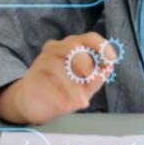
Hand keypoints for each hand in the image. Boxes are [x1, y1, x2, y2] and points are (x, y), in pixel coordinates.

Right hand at [0, 32, 117, 124]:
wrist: (36, 104)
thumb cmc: (64, 90)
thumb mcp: (86, 87)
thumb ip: (97, 78)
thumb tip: (107, 69)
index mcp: (74, 46)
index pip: (89, 38)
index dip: (102, 46)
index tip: (110, 60)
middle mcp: (58, 47)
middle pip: (74, 46)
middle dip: (86, 67)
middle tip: (90, 85)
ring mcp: (43, 59)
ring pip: (59, 65)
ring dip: (73, 87)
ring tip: (81, 103)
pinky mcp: (32, 74)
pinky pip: (48, 82)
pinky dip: (60, 96)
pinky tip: (66, 106)